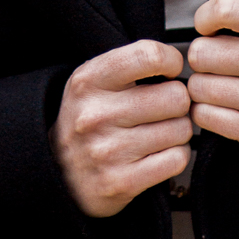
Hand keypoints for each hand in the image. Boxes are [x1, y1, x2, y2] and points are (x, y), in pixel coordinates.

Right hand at [51, 40, 191, 217]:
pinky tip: (159, 154)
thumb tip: (179, 63)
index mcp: (89, 81)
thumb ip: (131, 64)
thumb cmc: (87, 120)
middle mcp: (96, 114)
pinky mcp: (121, 182)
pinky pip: (177, 160)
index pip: (148, 56)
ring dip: (178, 131)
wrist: (58, 173)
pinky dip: (176, 156)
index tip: (170, 71)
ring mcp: (108, 151)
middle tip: (164, 109)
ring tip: (158, 132)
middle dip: (178, 102)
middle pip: (175, 96)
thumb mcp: (93, 80)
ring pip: (181, 129)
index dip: (171, 61)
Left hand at [188, 0, 238, 170]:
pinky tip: (223, 110)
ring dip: (201, 90)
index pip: (227, 8)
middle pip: (201, 52)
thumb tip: (201, 24)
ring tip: (223, 90)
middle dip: (201, 61)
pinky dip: (204, 113)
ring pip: (198, 86)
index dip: (206, 18)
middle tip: (219, 68)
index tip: (208, 30)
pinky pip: (203, 115)